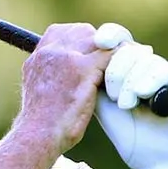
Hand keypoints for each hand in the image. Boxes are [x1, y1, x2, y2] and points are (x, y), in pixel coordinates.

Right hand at [15, 22, 113, 153]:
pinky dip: (124, 62)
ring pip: (101, 40)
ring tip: (125, 68)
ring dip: (114, 53)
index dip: (81, 41)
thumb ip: (52, 77)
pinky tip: (129, 75)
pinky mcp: (82, 69)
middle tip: (114, 62)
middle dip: (101, 45)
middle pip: (84, 31)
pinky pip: (112, 54)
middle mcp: (49, 51)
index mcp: (37, 57)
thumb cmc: (42, 126)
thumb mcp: (40, 94)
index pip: (63, 32)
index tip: (92, 56)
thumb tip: (67, 77)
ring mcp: (65, 57)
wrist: (37, 137)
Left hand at [93, 24, 167, 168]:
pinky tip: (140, 96)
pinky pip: (164, 70)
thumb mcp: (103, 105)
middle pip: (130, 48)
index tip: (98, 41)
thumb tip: (79, 53)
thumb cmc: (131, 136)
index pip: (119, 40)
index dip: (109, 37)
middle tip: (112, 96)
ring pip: (145, 59)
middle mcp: (151, 66)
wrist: (158, 162)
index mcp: (131, 68)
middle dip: (116, 70)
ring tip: (125, 105)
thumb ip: (95, 80)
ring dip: (130, 82)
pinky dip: (149, 82)